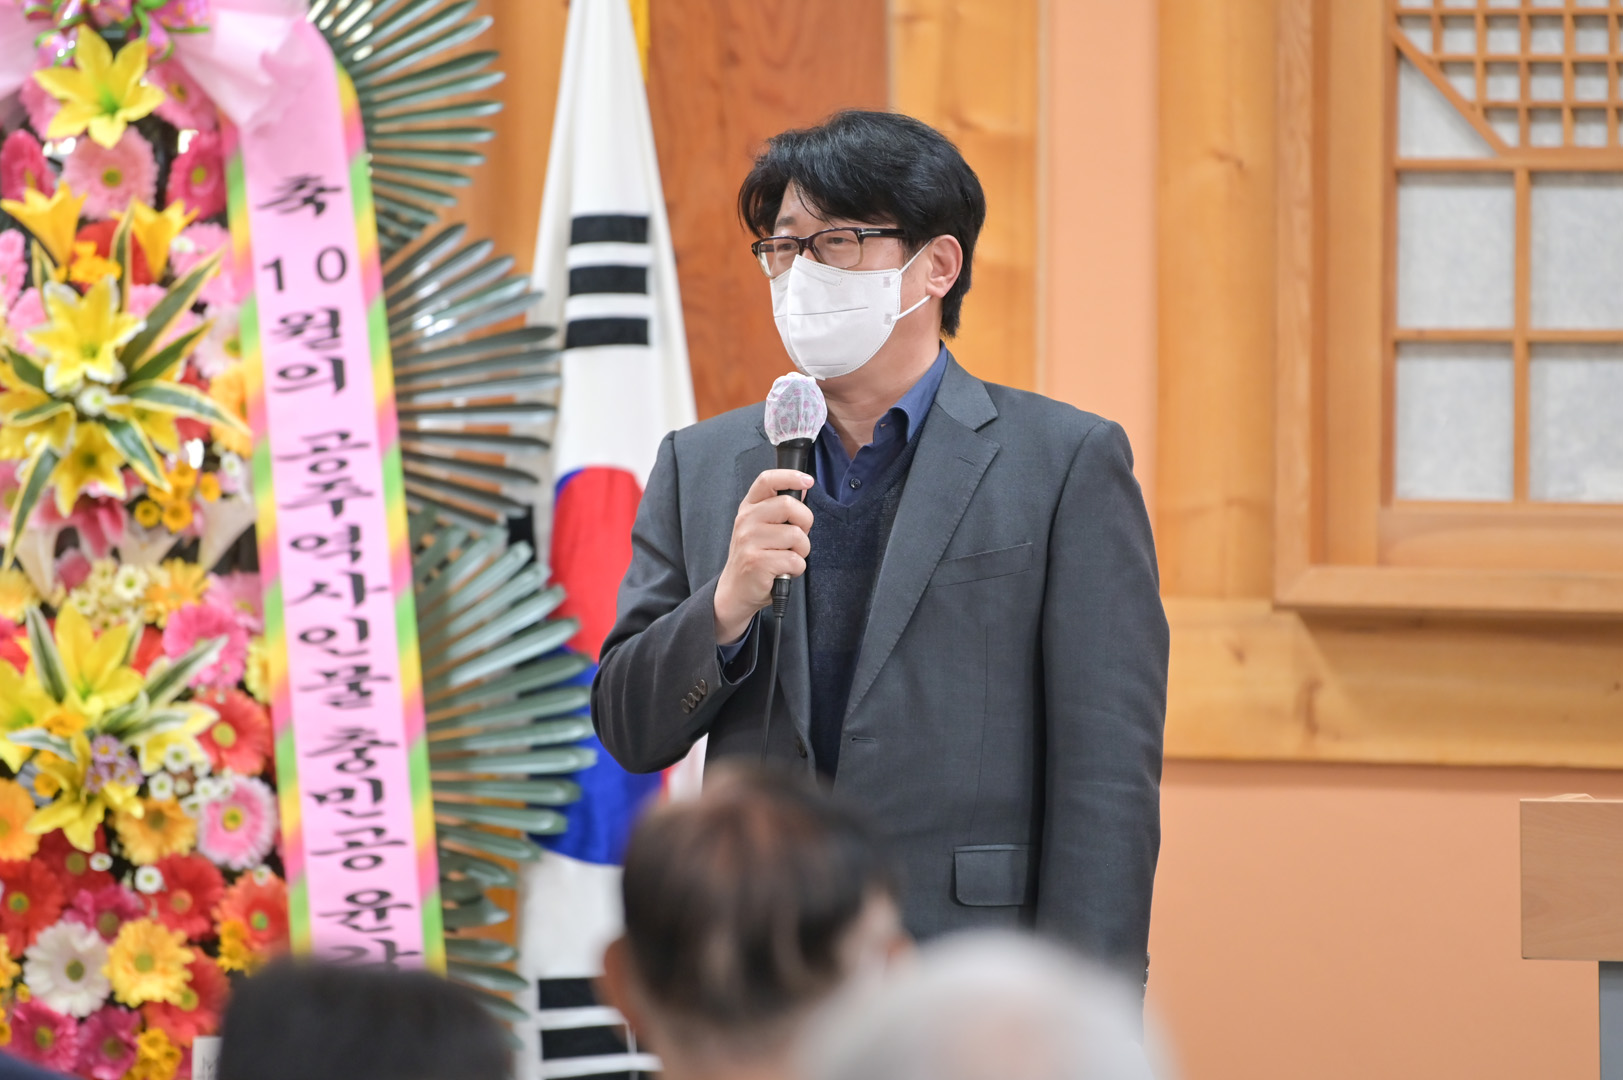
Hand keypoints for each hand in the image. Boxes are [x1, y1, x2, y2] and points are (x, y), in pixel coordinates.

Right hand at [714, 469, 814, 643]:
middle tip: (797, 538)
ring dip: (802, 551)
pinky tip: (784, 571)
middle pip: (789, 505)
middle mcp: (746, 521)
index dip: (790, 476)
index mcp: (749, 508)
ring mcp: (749, 541)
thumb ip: (779, 508)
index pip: (767, 481)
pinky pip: (794, 560)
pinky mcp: (757, 562)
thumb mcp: (761, 527)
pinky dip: (797, 569)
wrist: (735, 590)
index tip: (807, 481)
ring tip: (788, 557)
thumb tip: (803, 487)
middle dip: (805, 523)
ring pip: (796, 535)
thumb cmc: (755, 557)